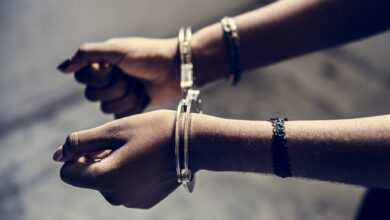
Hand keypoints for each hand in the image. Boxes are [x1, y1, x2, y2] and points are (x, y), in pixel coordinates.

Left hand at [52, 110, 180, 208]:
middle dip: (98, 159)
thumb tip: (57, 156)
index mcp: (106, 179)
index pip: (68, 173)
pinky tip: (147, 161)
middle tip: (124, 143)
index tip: (98, 143)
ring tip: (138, 150)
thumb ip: (80, 143)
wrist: (193, 143)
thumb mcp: (114, 130)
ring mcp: (132, 202)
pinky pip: (124, 188)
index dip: (77, 155)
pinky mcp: (145, 202)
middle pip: (89, 177)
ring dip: (114, 166)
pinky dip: (128, 174)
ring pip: (107, 182)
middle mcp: (116, 197)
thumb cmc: (153, 131)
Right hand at [57, 38, 180, 117]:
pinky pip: (119, 117)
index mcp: (102, 64)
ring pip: (107, 108)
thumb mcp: (116, 50)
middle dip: (115, 87)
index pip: (82, 78)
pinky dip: (132, 108)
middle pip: (93, 95)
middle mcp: (108, 80)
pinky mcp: (130, 109)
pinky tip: (144, 98)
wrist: (176, 70)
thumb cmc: (148, 56)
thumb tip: (60, 68)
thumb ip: (86, 55)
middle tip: (131, 78)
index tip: (113, 69)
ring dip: (126, 97)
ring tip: (140, 87)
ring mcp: (119, 95)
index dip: (97, 77)